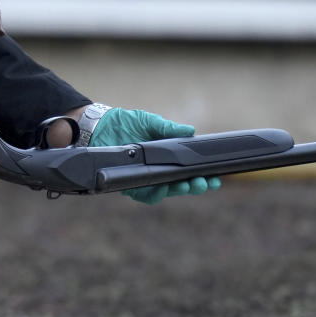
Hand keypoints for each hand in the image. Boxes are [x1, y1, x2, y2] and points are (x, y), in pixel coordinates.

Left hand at [89, 108, 220, 204]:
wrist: (99, 127)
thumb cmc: (126, 123)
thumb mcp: (149, 122)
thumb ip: (168, 128)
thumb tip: (190, 131)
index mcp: (166, 156)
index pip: (188, 170)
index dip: (202, 175)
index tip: (216, 177)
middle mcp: (158, 170)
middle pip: (181, 184)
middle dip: (195, 185)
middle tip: (206, 183)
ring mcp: (145, 179)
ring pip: (167, 191)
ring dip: (180, 190)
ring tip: (189, 184)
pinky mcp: (131, 184)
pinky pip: (146, 195)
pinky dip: (157, 193)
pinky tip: (165, 188)